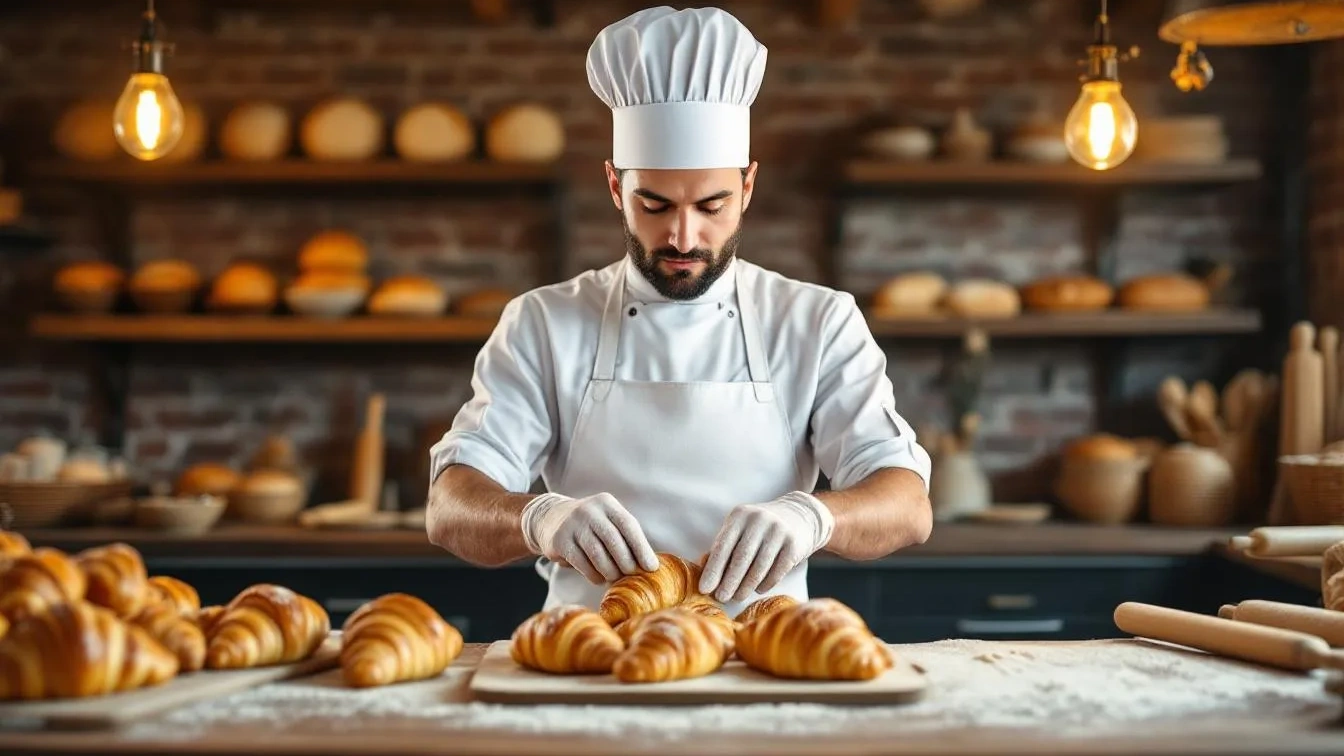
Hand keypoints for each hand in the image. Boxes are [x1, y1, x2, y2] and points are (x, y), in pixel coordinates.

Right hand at [521, 492, 659, 583]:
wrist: (551, 518)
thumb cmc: (590, 526)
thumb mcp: (607, 521)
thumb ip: (626, 537)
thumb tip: (649, 565)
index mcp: (607, 503)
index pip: (629, 525)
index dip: (642, 548)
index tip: (651, 567)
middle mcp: (589, 510)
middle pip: (614, 541)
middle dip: (626, 563)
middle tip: (632, 576)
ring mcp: (573, 524)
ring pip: (598, 555)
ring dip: (610, 572)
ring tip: (615, 579)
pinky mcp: (560, 540)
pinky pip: (582, 563)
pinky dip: (594, 575)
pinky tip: (599, 578)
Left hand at [699, 492, 834, 602]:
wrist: (800, 516)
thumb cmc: (760, 529)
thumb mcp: (741, 529)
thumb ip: (724, 547)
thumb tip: (704, 573)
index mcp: (740, 515)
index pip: (723, 546)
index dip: (713, 569)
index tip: (704, 589)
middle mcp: (759, 520)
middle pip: (741, 557)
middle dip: (729, 581)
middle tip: (720, 598)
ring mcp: (778, 531)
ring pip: (759, 566)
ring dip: (746, 586)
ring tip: (737, 597)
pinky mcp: (794, 544)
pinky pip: (777, 570)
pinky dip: (765, 583)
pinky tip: (757, 590)